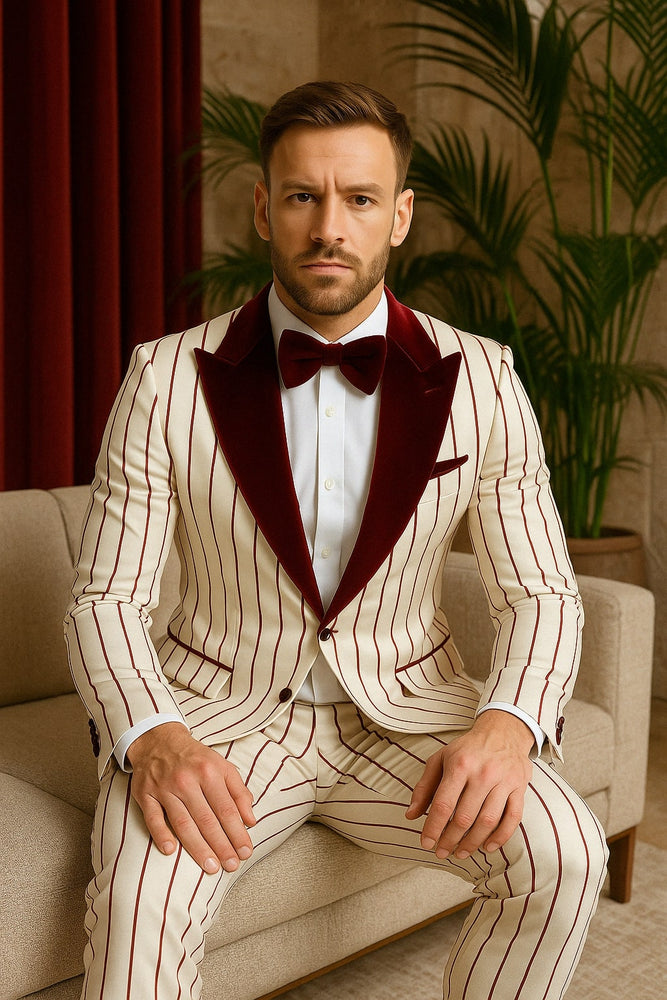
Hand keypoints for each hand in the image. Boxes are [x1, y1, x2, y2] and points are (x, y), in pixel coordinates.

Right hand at [126, 722, 255, 873]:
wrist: (159, 740)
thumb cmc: (195, 758)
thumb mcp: (223, 766)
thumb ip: (239, 792)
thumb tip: (251, 820)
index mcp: (209, 772)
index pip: (226, 809)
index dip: (237, 832)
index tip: (245, 851)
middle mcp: (187, 780)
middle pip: (206, 820)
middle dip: (221, 845)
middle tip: (231, 865)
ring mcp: (164, 788)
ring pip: (183, 823)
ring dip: (197, 847)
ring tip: (211, 866)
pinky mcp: (145, 794)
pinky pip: (153, 818)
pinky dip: (161, 835)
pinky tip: (171, 851)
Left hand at [405, 710, 533, 859]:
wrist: (503, 730)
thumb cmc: (468, 748)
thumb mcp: (440, 759)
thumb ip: (424, 787)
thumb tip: (411, 815)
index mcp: (459, 765)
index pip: (443, 804)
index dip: (433, 828)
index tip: (426, 843)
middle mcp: (482, 774)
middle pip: (464, 818)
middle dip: (450, 840)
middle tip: (442, 852)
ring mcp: (503, 781)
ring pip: (487, 822)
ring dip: (472, 843)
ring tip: (461, 853)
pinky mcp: (519, 787)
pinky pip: (512, 818)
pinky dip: (500, 837)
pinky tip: (487, 847)